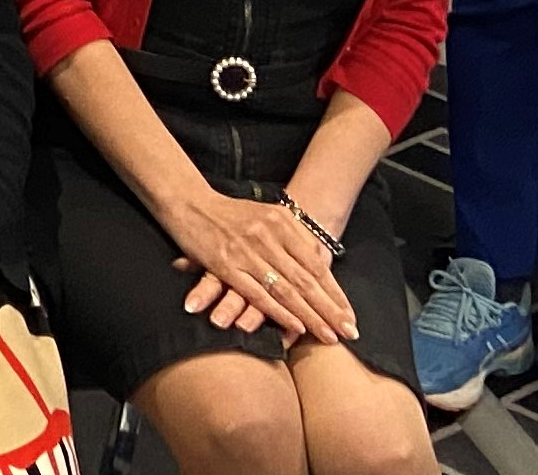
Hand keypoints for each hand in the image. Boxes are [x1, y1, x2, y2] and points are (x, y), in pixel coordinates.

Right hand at [160, 187, 353, 344]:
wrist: (187, 200)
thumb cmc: (228, 211)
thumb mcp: (264, 214)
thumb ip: (289, 236)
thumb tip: (315, 263)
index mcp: (281, 223)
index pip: (316, 265)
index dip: (335, 293)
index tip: (350, 315)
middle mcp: (268, 237)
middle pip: (306, 281)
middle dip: (330, 310)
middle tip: (349, 332)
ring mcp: (247, 251)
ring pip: (286, 290)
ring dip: (309, 317)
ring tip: (328, 337)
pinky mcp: (225, 264)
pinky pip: (257, 294)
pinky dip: (277, 313)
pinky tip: (293, 328)